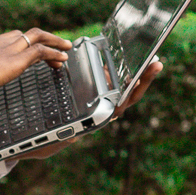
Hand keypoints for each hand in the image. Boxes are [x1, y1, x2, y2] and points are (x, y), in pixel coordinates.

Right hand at [0, 28, 69, 118]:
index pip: (13, 37)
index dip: (27, 41)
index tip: (35, 48)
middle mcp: (0, 43)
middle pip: (28, 34)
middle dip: (45, 38)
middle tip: (58, 44)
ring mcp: (9, 50)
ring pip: (38, 38)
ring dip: (55, 43)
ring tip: (66, 50)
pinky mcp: (16, 60)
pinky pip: (41, 51)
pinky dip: (54, 53)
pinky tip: (62, 59)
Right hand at [18, 60, 162, 158]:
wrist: (38, 137)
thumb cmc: (45, 141)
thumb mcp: (51, 141)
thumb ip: (63, 137)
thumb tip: (73, 136)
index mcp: (98, 118)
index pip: (120, 106)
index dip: (131, 93)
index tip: (139, 80)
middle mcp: (104, 107)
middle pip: (129, 92)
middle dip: (145, 78)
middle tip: (157, 63)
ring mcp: (102, 96)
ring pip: (123, 83)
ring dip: (137, 70)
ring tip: (149, 55)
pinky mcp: (96, 87)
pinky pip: (110, 76)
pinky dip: (119, 65)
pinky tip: (124, 53)